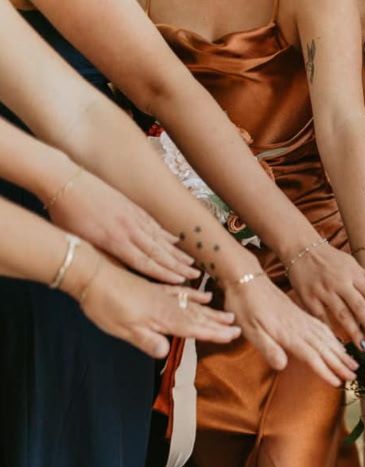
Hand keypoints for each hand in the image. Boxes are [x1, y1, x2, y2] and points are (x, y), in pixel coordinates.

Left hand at [48, 170, 198, 283]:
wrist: (64, 181)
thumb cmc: (66, 214)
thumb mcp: (80, 241)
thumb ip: (103, 257)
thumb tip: (121, 273)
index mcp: (115, 241)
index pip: (145, 263)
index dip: (164, 274)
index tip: (180, 283)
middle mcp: (129, 230)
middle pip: (159, 252)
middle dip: (178, 266)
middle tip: (196, 275)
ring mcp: (132, 216)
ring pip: (159, 238)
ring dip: (177, 252)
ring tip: (191, 261)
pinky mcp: (131, 206)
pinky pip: (153, 223)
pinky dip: (165, 233)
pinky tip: (175, 239)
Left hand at [75, 257, 239, 358]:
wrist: (92, 275)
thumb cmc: (105, 305)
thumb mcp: (123, 328)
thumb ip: (147, 340)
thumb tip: (165, 352)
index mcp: (163, 317)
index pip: (194, 328)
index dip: (213, 333)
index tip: (232, 336)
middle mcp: (167, 305)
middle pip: (198, 317)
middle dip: (218, 324)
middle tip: (237, 329)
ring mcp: (162, 295)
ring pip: (193, 305)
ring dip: (211, 311)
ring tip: (228, 315)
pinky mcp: (154, 289)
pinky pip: (181, 292)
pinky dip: (194, 294)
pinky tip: (204, 294)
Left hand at [222, 267, 357, 384]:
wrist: (246, 278)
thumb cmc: (244, 305)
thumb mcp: (249, 329)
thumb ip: (267, 347)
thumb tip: (282, 366)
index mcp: (288, 333)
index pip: (312, 356)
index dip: (326, 371)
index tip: (338, 383)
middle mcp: (299, 327)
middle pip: (324, 348)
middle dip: (340, 363)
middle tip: (354, 376)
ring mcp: (301, 319)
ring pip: (326, 338)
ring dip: (340, 352)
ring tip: (352, 362)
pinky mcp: (299, 313)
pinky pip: (321, 327)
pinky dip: (332, 337)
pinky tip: (336, 342)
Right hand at [287, 244, 364, 357]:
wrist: (301, 249)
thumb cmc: (330, 259)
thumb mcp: (353, 264)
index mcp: (354, 275)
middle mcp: (341, 283)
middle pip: (359, 306)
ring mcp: (324, 291)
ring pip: (341, 313)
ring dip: (353, 331)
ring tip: (364, 347)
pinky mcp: (308, 298)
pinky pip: (321, 316)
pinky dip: (330, 329)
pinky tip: (338, 342)